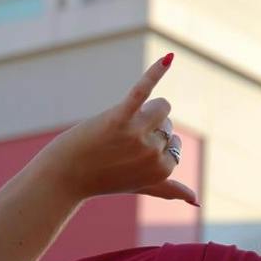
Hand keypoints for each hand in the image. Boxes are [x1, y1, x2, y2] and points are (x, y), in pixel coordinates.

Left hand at [29, 54, 199, 205]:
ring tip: (119, 124)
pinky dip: (156, 73)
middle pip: (167, 124)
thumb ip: (170, 191)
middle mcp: (153, 152)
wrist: (65, 175)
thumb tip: (196, 201)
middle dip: (146, 128)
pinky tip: (168, 59)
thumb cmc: (103, 179)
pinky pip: (143, 90)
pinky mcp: (120, 117)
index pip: (174, 142)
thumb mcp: (141, 186)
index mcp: (163, 169)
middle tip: (117, 144)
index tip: (130, 157)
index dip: (152, 144)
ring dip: (145, 110)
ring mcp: (137, 134)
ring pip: (161, 108)